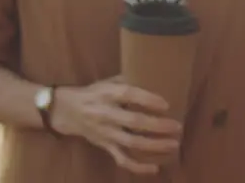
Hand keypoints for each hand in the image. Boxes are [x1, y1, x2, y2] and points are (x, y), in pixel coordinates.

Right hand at [53, 76, 182, 174]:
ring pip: (131, 144)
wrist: (66, 111)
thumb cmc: (93, 93)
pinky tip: (155, 169)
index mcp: (107, 94)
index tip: (166, 104)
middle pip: (134, 123)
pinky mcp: (105, 147)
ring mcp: (106, 133)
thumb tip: (156, 76)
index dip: (148, 100)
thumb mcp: (107, 82)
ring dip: (155, 146)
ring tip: (174, 144)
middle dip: (158, 126)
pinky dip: (138, 167)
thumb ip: (128, 81)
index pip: (129, 95)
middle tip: (178, 126)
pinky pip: (122, 160)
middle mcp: (106, 114)